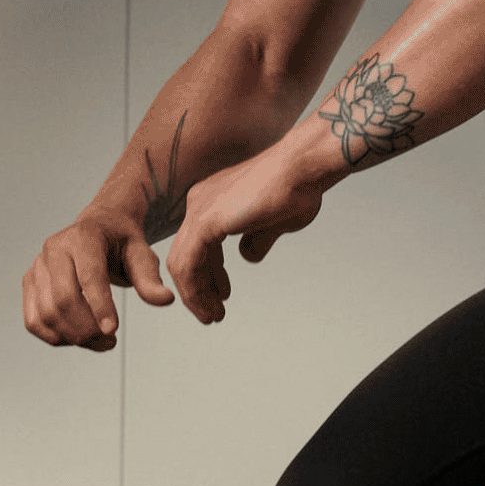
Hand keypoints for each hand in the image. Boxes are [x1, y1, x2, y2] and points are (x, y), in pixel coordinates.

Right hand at [21, 209, 176, 351]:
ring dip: (73, 337)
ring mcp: (38, 266)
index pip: (89, 276)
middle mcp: (54, 249)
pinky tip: (78, 338)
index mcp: (83, 237)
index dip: (100, 306)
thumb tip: (164, 300)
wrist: (97, 229)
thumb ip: (149, 278)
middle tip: (111, 342)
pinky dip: (54, 337)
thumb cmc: (121, 242)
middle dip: (87, 329)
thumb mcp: (141, 254)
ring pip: (46, 314)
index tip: (113, 332)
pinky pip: (33, 321)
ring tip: (99, 342)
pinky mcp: (29, 282)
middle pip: (63, 299)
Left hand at [162, 138, 330, 324]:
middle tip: (212, 312)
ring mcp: (200, 210)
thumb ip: (255, 238)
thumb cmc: (296, 188)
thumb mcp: (272, 222)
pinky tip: (210, 305)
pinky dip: (195, 289)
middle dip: (198, 289)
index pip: (198, 244)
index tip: (222, 295)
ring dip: (195, 295)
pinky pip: (188, 264)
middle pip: (185, 255)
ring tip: (212, 316)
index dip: (208, 274)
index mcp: (212, 199)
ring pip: (181, 264)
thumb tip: (247, 255)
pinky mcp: (206, 221)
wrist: (303, 169)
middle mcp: (200, 201)